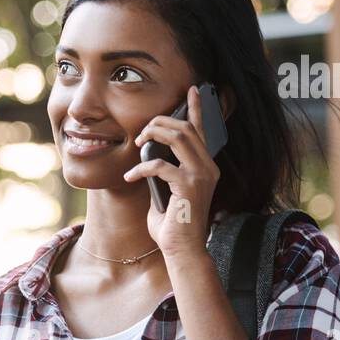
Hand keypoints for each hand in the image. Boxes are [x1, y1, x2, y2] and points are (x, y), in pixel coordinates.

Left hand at [122, 84, 220, 260]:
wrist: (182, 250)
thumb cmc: (173, 224)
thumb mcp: (169, 192)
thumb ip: (165, 173)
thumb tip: (150, 158)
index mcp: (206, 167)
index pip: (202, 131)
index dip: (197, 108)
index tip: (192, 89)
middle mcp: (208, 168)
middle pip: (186, 128)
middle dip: (161, 121)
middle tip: (142, 131)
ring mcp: (201, 176)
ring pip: (178, 137)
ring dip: (154, 134)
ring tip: (138, 143)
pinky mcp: (188, 186)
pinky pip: (161, 165)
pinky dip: (142, 167)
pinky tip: (131, 176)